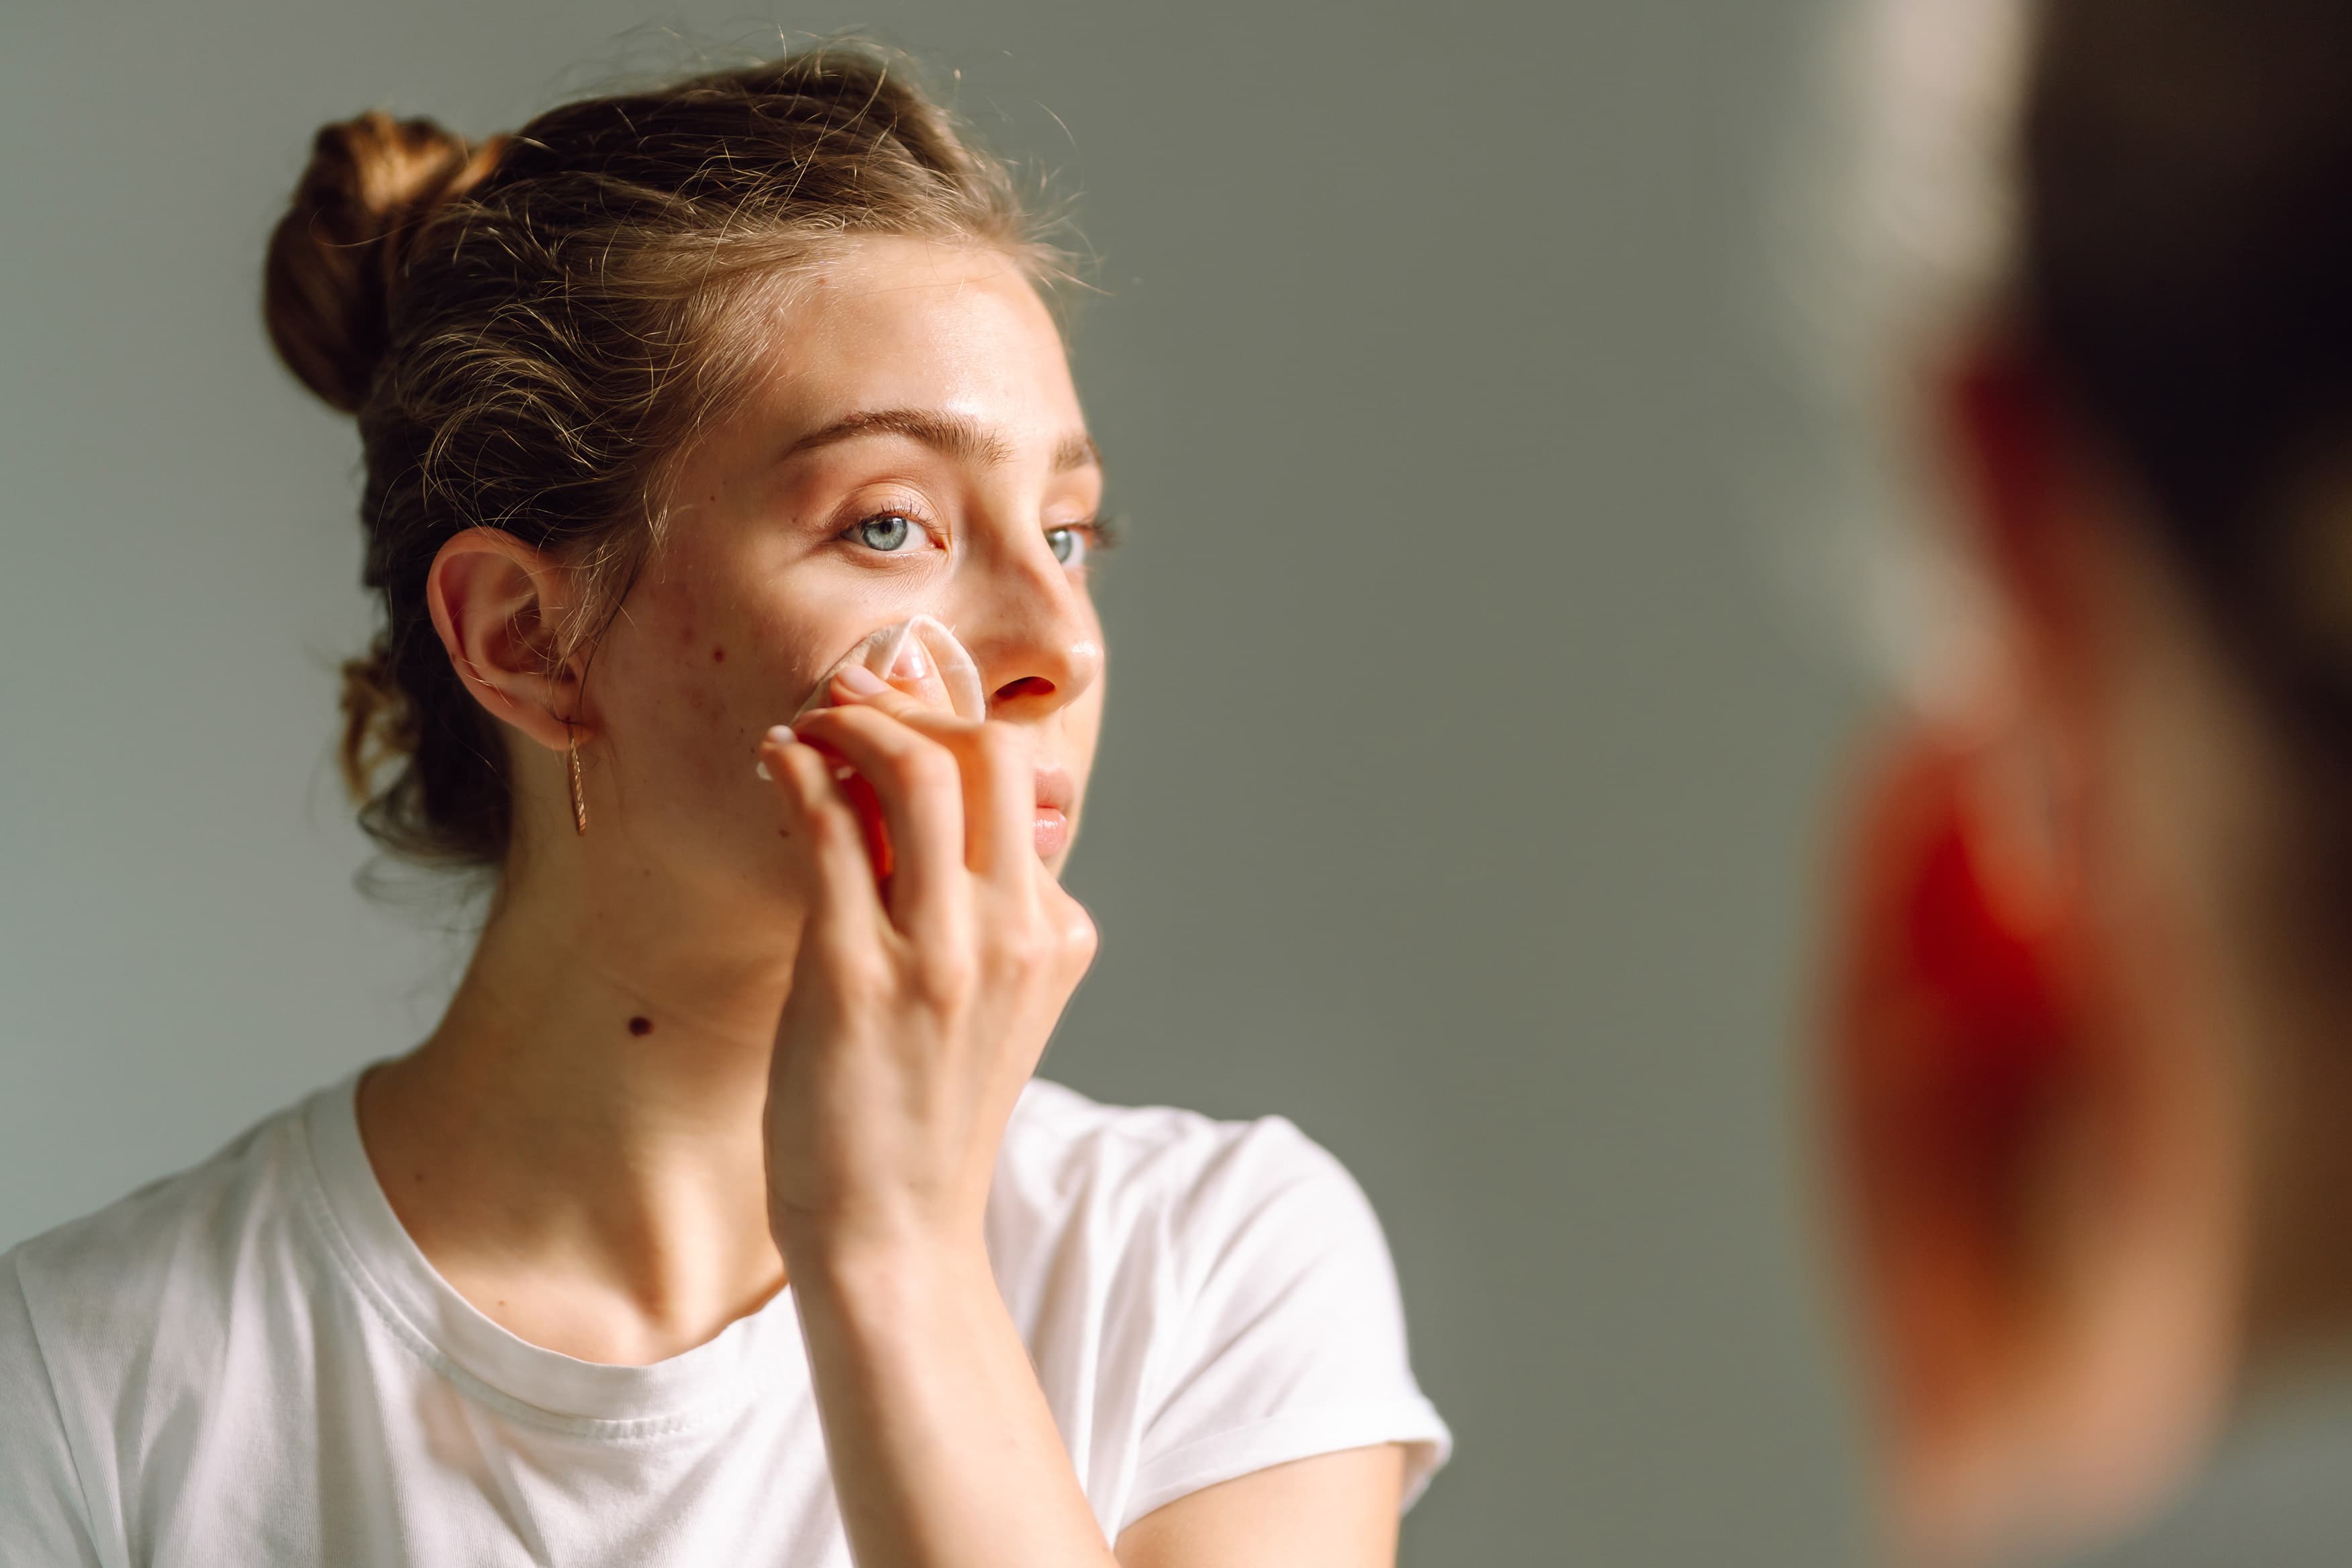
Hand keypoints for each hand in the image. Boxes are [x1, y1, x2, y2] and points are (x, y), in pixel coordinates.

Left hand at [755, 670, 1097, 1269]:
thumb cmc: (923, 1113)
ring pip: (917, 772)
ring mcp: (943, 955)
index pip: (1021, 784)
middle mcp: (1017, 934)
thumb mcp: (987, 998)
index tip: (893, 709)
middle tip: (851, 705)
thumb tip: (916, 782)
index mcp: (1058, 934)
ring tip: (809, 729)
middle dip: (915, 706)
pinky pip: (831, 828)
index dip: (950, 726)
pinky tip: (775, 765)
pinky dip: (799, 773)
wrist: (896, 1234)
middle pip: (991, 752)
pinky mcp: (857, 978)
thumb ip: (974, 901)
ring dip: (852, 725)